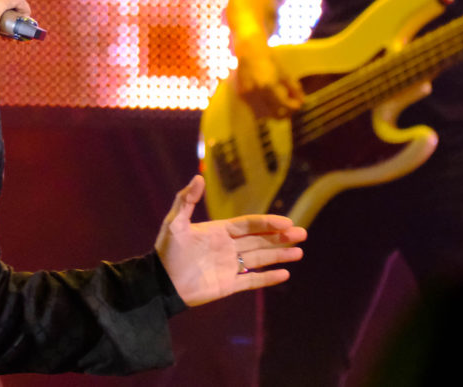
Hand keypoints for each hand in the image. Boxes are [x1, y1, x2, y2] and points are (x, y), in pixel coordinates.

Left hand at [155, 175, 305, 306]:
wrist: (160, 283)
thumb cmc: (166, 252)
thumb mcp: (174, 223)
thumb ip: (186, 200)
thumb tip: (198, 177)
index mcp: (218, 231)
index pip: (248, 224)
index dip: (267, 222)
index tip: (286, 222)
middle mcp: (227, 247)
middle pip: (259, 239)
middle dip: (280, 237)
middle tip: (302, 234)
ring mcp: (229, 266)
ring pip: (260, 258)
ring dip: (279, 255)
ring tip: (299, 252)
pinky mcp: (228, 285)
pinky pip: (252, 281)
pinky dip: (268, 278)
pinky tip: (284, 274)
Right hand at [233, 34, 303, 118]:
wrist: (249, 51)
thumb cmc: (269, 59)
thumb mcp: (284, 73)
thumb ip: (294, 88)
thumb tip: (302, 101)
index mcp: (269, 85)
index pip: (284, 104)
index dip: (294, 106)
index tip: (298, 104)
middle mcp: (257, 92)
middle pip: (274, 113)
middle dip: (285, 113)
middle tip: (291, 108)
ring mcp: (248, 94)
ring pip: (264, 112)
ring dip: (274, 110)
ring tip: (280, 104)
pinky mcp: (242, 94)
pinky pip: (255, 106)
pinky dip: (263, 106)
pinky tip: (268, 99)